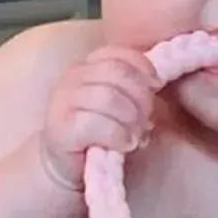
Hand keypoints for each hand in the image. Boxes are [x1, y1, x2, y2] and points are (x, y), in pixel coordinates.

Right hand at [41, 46, 159, 189]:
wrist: (67, 164)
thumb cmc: (101, 131)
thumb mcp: (120, 103)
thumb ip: (134, 87)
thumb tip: (156, 83)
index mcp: (89, 65)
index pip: (119, 53)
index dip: (143, 67)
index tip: (156, 85)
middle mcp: (73, 77)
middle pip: (118, 72)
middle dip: (141, 97)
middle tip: (148, 120)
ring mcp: (63, 101)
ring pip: (109, 97)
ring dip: (131, 119)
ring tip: (136, 135)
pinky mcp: (61, 128)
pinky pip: (97, 124)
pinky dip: (119, 136)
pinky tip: (125, 145)